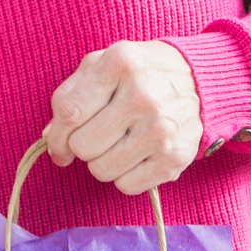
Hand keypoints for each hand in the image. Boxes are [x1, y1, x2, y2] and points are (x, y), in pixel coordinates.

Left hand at [42, 40, 202, 194]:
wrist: (199, 81)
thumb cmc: (138, 73)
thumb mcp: (102, 64)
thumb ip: (70, 94)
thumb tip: (50, 135)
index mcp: (119, 64)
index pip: (69, 112)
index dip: (56, 135)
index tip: (57, 143)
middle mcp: (143, 96)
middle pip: (83, 145)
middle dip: (80, 146)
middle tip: (95, 137)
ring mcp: (162, 128)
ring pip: (101, 170)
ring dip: (100, 163)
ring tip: (115, 144)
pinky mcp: (176, 157)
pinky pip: (127, 186)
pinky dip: (123, 177)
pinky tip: (134, 156)